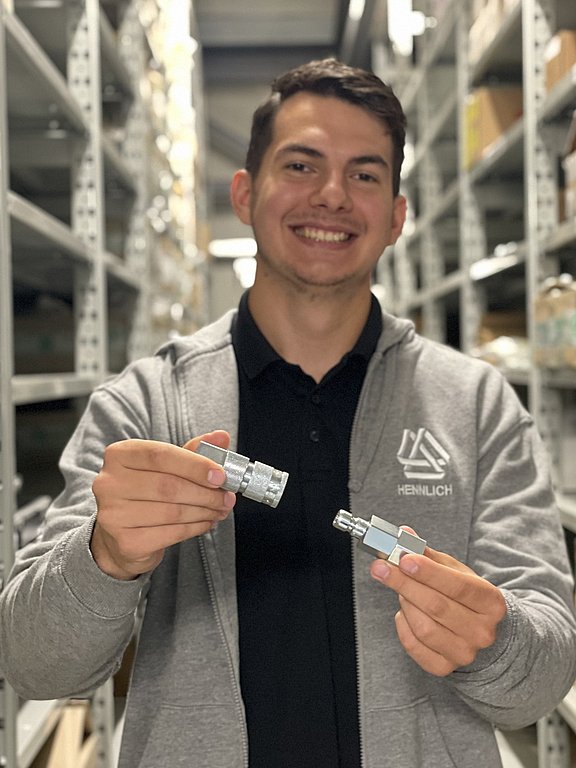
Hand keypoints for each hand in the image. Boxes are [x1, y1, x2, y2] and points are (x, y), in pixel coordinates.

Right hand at [91, 431, 235, 579]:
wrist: (119, 537)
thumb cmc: (145, 494)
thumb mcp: (166, 466)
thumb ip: (192, 450)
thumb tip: (221, 437)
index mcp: (119, 455)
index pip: (160, 455)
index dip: (195, 464)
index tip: (221, 475)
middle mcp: (109, 483)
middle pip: (168, 486)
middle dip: (206, 493)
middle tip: (227, 497)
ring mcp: (113, 515)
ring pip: (172, 511)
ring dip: (205, 511)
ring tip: (220, 509)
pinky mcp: (125, 542)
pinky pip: (171, 534)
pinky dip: (195, 528)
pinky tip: (206, 522)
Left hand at [370, 536, 506, 675]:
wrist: (478, 631)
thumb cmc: (464, 597)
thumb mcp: (455, 571)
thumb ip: (428, 554)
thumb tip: (404, 534)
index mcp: (491, 603)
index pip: (460, 587)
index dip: (430, 573)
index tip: (404, 559)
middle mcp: (482, 632)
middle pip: (437, 607)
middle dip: (405, 584)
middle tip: (382, 568)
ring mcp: (465, 653)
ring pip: (424, 628)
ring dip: (405, 604)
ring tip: (402, 591)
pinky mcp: (444, 668)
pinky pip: (414, 646)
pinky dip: (402, 626)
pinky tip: (404, 612)